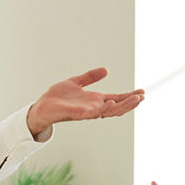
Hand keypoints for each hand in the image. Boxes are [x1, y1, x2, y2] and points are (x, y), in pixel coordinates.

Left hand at [25, 67, 143, 134]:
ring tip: (135, 100)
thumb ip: (90, 77)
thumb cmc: (57, 97)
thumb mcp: (76, 82)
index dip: (129, 96)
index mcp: (95, 100)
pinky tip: (112, 102)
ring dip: (123, 106)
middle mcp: (94, 107)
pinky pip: (94, 113)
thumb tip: (106, 70)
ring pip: (109, 111)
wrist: (41, 106)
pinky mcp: (78, 114)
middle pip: (117, 106)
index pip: (117, 98)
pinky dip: (104, 108)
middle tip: (143, 97)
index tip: (142, 92)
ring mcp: (87, 112)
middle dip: (131, 103)